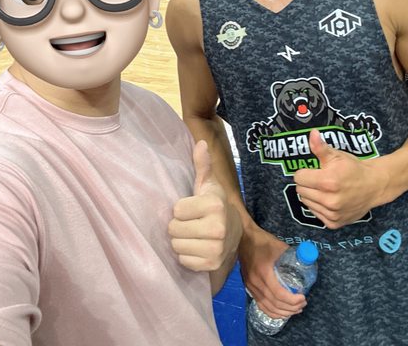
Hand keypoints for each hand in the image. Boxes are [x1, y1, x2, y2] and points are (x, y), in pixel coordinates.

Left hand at [169, 140, 239, 271]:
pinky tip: (197, 248)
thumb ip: (202, 165)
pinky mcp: (212, 264)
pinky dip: (187, 256)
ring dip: (181, 242)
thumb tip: (201, 143)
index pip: (176, 210)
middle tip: (191, 223)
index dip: (181, 209)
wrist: (234, 233)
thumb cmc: (215, 205)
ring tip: (193, 235)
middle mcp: (217, 228)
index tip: (192, 208)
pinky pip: (184, 261)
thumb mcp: (208, 184)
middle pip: (174, 230)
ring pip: (177, 247)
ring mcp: (216, 249)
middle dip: (179, 226)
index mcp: (214, 205)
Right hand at [239, 225, 306, 318]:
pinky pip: (261, 305)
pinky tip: (281, 312)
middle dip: (291, 307)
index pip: (279, 294)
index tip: (303, 297)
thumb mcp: (279, 246)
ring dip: (283, 312)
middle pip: (275, 303)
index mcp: (264, 272)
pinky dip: (272, 312)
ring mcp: (251, 286)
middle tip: (303, 303)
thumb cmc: (262, 241)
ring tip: (295, 309)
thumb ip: (293, 254)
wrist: (243, 238)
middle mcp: (256, 283)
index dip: (292, 300)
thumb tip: (306, 261)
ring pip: (268, 307)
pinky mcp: (248, 287)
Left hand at [294, 129, 382, 227]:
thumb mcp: (337, 155)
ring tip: (324, 189)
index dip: (305, 172)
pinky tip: (329, 199)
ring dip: (311, 195)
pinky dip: (318, 206)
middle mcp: (329, 200)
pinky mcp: (334, 223)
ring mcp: (332, 213)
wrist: (374, 185)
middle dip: (307, 183)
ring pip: (306, 202)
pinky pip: (315, 213)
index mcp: (327, 181)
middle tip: (319, 179)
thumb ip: (320, 147)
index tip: (313, 170)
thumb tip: (312, 133)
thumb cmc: (353, 168)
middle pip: (300, 190)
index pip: (298, 178)